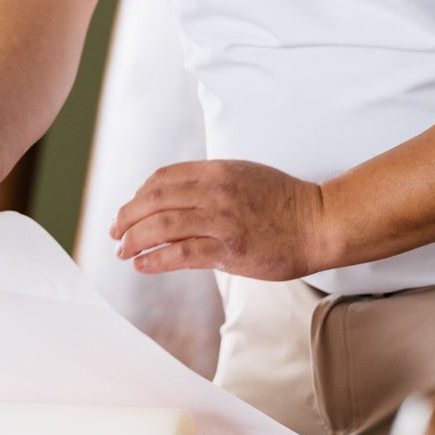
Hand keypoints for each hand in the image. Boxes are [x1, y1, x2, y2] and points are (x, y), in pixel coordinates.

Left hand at [109, 159, 333, 279]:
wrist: (319, 223)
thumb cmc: (283, 202)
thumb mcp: (244, 174)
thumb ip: (211, 180)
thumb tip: (176, 193)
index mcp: (217, 170)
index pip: (163, 178)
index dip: (139, 194)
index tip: (130, 209)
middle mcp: (215, 192)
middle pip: (154, 201)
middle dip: (127, 217)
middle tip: (115, 231)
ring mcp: (222, 221)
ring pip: (162, 227)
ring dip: (134, 239)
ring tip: (122, 250)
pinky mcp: (229, 250)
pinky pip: (181, 253)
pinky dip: (155, 259)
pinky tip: (142, 264)